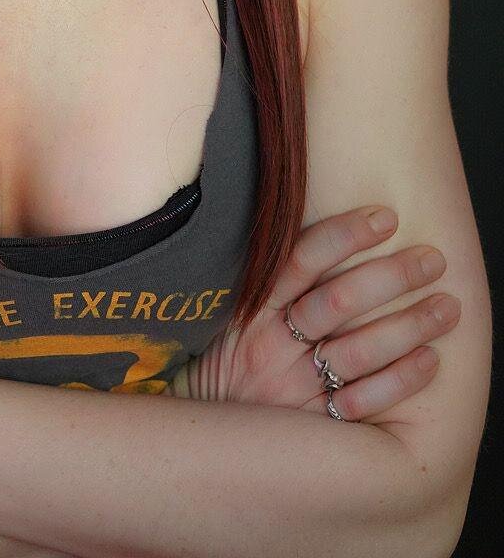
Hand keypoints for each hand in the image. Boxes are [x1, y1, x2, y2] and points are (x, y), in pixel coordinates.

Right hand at [174, 205, 460, 420]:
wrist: (201, 433)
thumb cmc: (225, 363)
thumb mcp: (232, 315)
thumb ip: (267, 281)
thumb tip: (321, 235)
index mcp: (253, 311)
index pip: (302, 261)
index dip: (345, 236)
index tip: (386, 217)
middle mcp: (273, 346)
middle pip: (338, 303)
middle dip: (390, 277)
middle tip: (433, 260)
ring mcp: (295, 388)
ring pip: (358, 351)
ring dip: (409, 326)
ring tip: (447, 306)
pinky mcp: (313, 425)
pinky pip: (363, 402)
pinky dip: (399, 381)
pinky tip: (430, 360)